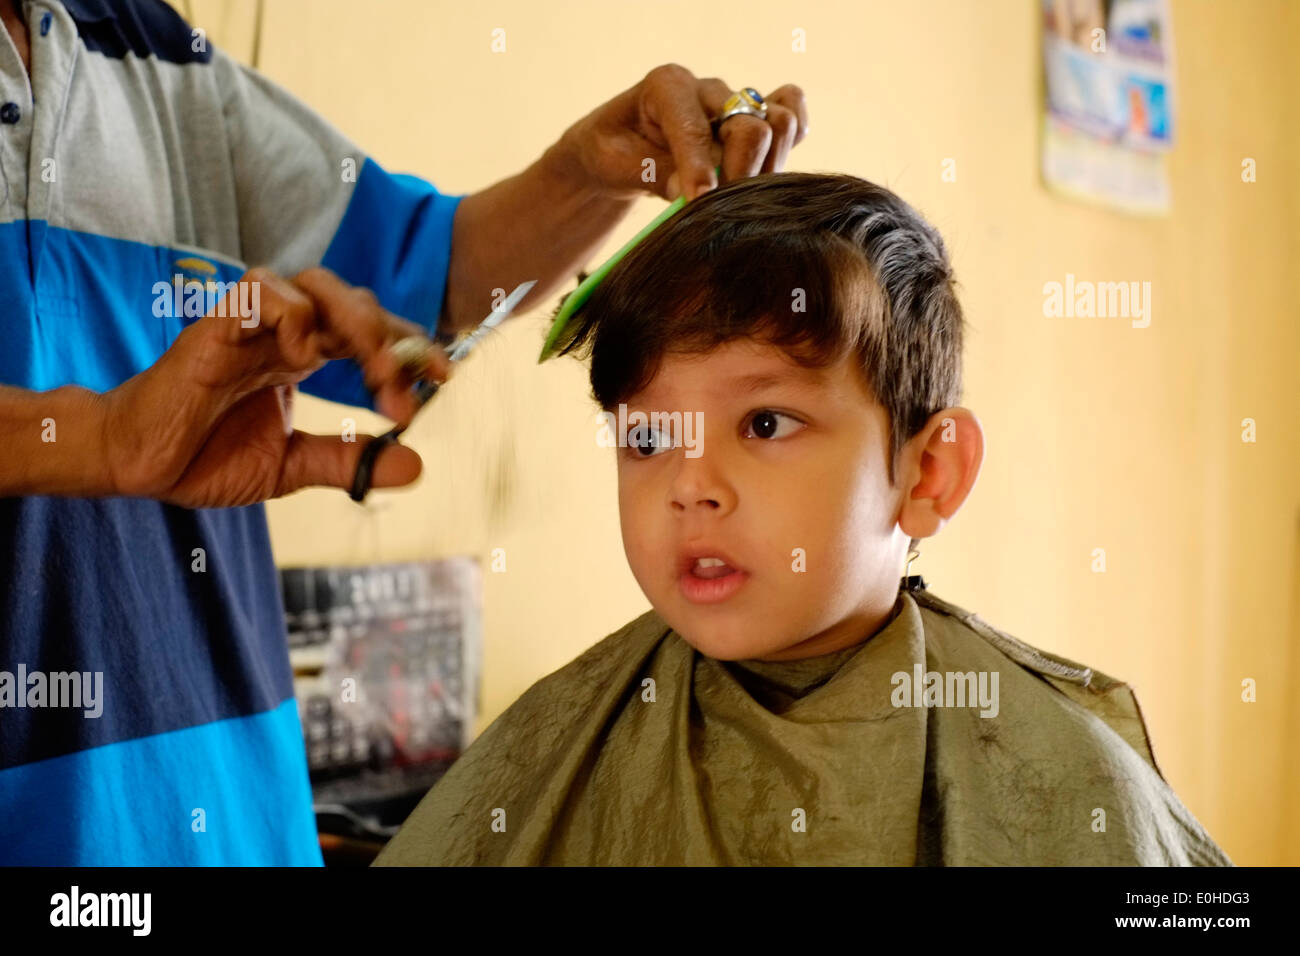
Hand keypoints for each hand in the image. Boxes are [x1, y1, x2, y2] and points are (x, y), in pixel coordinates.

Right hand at [99, 267, 450, 507]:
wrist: (138, 464)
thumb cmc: (204, 457)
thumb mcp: (290, 467)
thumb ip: (347, 461)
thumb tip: (414, 466)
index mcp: (302, 358)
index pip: (370, 334)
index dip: (411, 347)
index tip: (445, 377)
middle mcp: (282, 333)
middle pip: (353, 302)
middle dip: (392, 338)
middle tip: (407, 385)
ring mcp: (250, 325)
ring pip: (314, 283)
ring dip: (355, 319)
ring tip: (370, 367)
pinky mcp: (215, 326)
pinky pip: (261, 291)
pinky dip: (293, 315)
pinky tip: (303, 355)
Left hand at [555, 64, 808, 201]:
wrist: (620, 148)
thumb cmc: (613, 153)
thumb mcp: (615, 164)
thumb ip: (653, 175)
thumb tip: (692, 195)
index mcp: (667, 86)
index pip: (695, 126)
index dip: (700, 169)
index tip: (698, 204)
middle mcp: (708, 90)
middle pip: (750, 125)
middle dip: (739, 174)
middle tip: (720, 210)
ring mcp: (736, 103)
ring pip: (779, 124)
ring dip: (767, 169)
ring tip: (739, 199)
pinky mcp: (756, 120)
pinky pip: (793, 116)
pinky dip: (793, 139)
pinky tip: (770, 170)